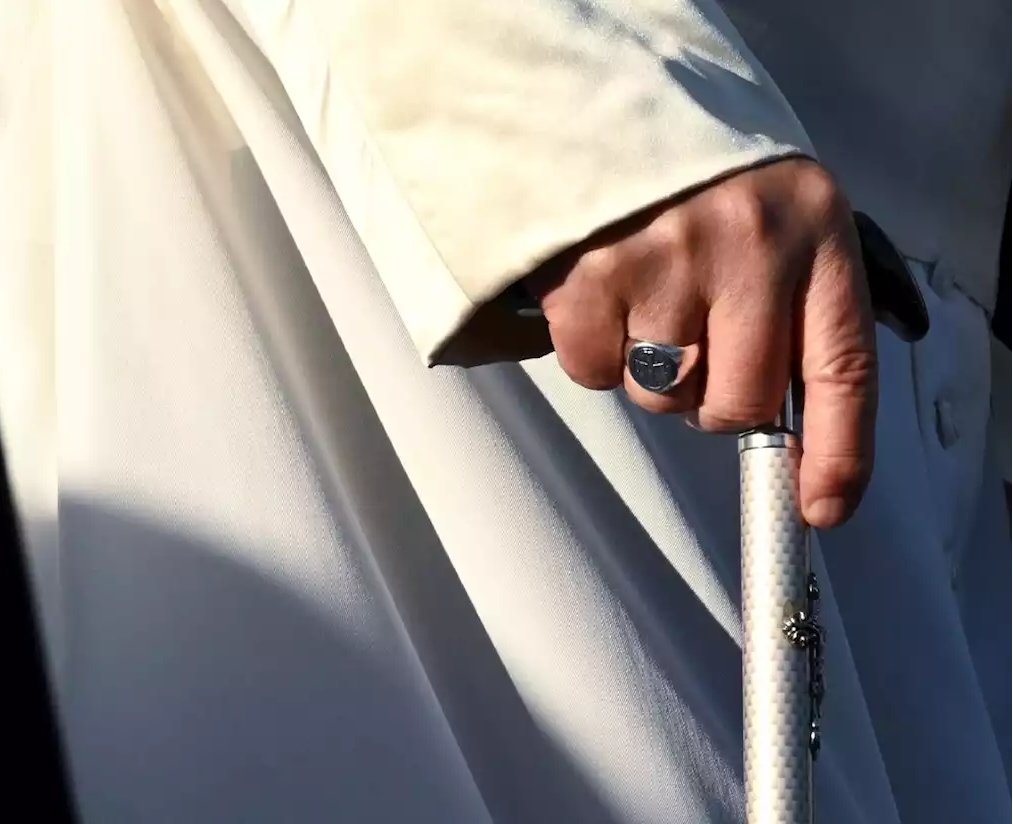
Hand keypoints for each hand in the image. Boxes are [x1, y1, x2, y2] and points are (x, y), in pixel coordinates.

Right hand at [527, 158, 876, 527]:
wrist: (599, 104)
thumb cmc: (697, 178)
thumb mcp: (778, 220)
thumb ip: (796, 311)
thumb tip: (792, 441)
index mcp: (814, 230)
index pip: (842, 367)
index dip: (838, 452)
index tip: (821, 507)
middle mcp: (749, 243)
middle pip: (738, 402)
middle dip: (711, 398)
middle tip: (692, 345)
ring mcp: (667, 257)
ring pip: (662, 394)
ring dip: (649, 370)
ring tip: (641, 300)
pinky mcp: (591, 273)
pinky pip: (593, 373)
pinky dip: (591, 354)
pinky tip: (598, 298)